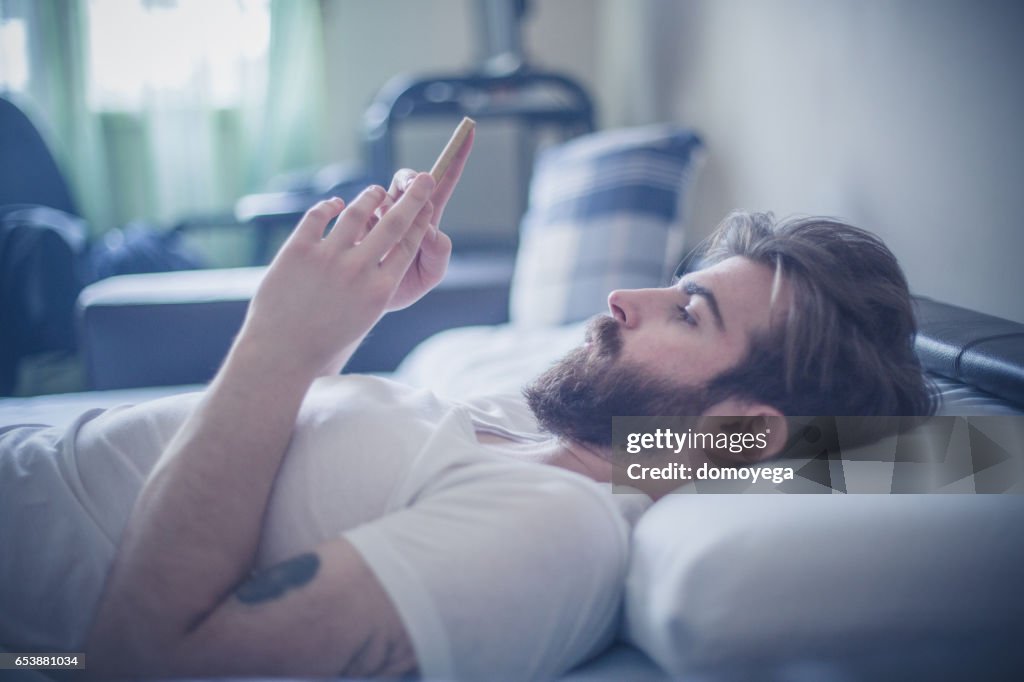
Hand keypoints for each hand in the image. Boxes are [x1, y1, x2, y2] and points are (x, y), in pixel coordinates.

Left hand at [240, 174, 435, 378]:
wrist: (283, 352)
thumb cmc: (327, 337)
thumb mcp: (366, 314)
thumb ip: (380, 282)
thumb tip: (392, 252)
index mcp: (381, 289)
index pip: (409, 244)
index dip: (422, 219)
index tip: (429, 202)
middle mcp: (359, 270)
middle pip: (394, 222)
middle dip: (413, 196)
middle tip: (424, 178)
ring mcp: (327, 258)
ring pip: (355, 212)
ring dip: (370, 196)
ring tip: (377, 191)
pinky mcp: (298, 250)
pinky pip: (317, 215)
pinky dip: (329, 206)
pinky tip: (335, 204)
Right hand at [376, 128, 473, 309]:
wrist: (365, 305)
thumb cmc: (404, 287)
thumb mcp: (429, 275)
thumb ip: (439, 255)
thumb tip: (431, 230)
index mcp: (427, 221)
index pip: (443, 183)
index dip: (456, 157)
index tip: (469, 130)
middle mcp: (402, 211)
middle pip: (409, 178)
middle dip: (411, 180)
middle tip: (410, 191)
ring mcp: (378, 214)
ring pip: (384, 191)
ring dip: (388, 203)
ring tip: (385, 229)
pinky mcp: (356, 220)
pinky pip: (361, 208)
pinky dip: (364, 215)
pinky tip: (361, 235)